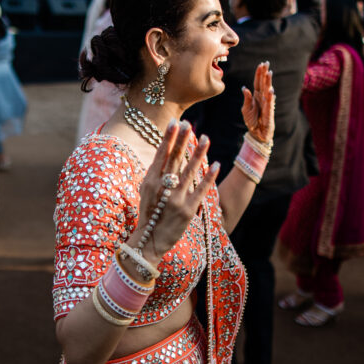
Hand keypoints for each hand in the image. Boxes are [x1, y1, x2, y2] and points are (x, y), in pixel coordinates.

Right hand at [133, 121, 217, 261]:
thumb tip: (165, 151)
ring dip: (197, 153)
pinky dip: (208, 177)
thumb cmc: (149, 213)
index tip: (175, 122)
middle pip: (174, 159)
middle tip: (189, 123)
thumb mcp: (147, 190)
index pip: (161, 155)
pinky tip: (216, 164)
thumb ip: (155, 172)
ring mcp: (176, 199)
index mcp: (150, 181)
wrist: (149, 241)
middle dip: (182, 140)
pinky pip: (201, 190)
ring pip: (189, 171)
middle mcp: (162, 188)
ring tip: (206, 138)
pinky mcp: (188, 210)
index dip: (168, 138)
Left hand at [242, 61, 274, 143]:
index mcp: (256, 96)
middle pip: (263, 84)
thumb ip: (246, 99)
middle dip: (265, 74)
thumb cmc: (251, 121)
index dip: (259, 74)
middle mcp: (262, 98)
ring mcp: (266, 105)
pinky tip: (271, 90)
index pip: (257, 83)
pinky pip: (269, 104)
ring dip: (268, 82)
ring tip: (269, 73)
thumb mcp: (245, 110)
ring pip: (267, 91)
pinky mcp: (269, 113)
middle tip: (266, 64)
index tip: (261, 64)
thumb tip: (244, 88)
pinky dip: (270, 97)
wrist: (256, 134)